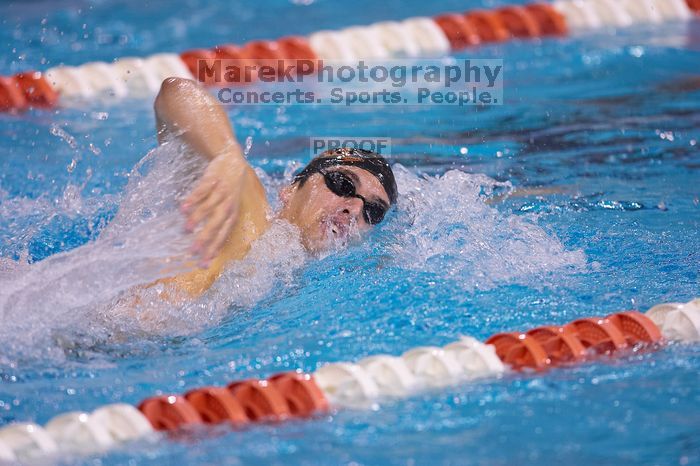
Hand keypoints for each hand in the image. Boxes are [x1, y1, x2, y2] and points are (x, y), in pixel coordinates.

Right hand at [181, 152, 244, 267]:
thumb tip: (203, 243)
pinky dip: (193, 200)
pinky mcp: (212, 180)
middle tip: (193, 251)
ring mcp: (221, 192)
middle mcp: (228, 205)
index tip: (204, 264)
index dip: (214, 249)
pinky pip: (202, 191)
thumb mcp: (228, 206)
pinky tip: (182, 208)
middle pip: (217, 224)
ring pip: (209, 208)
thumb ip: (217, 222)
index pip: (223, 235)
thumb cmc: (228, 190)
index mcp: (232, 214)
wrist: (232, 160)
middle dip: (205, 239)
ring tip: (185, 230)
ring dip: (197, 219)